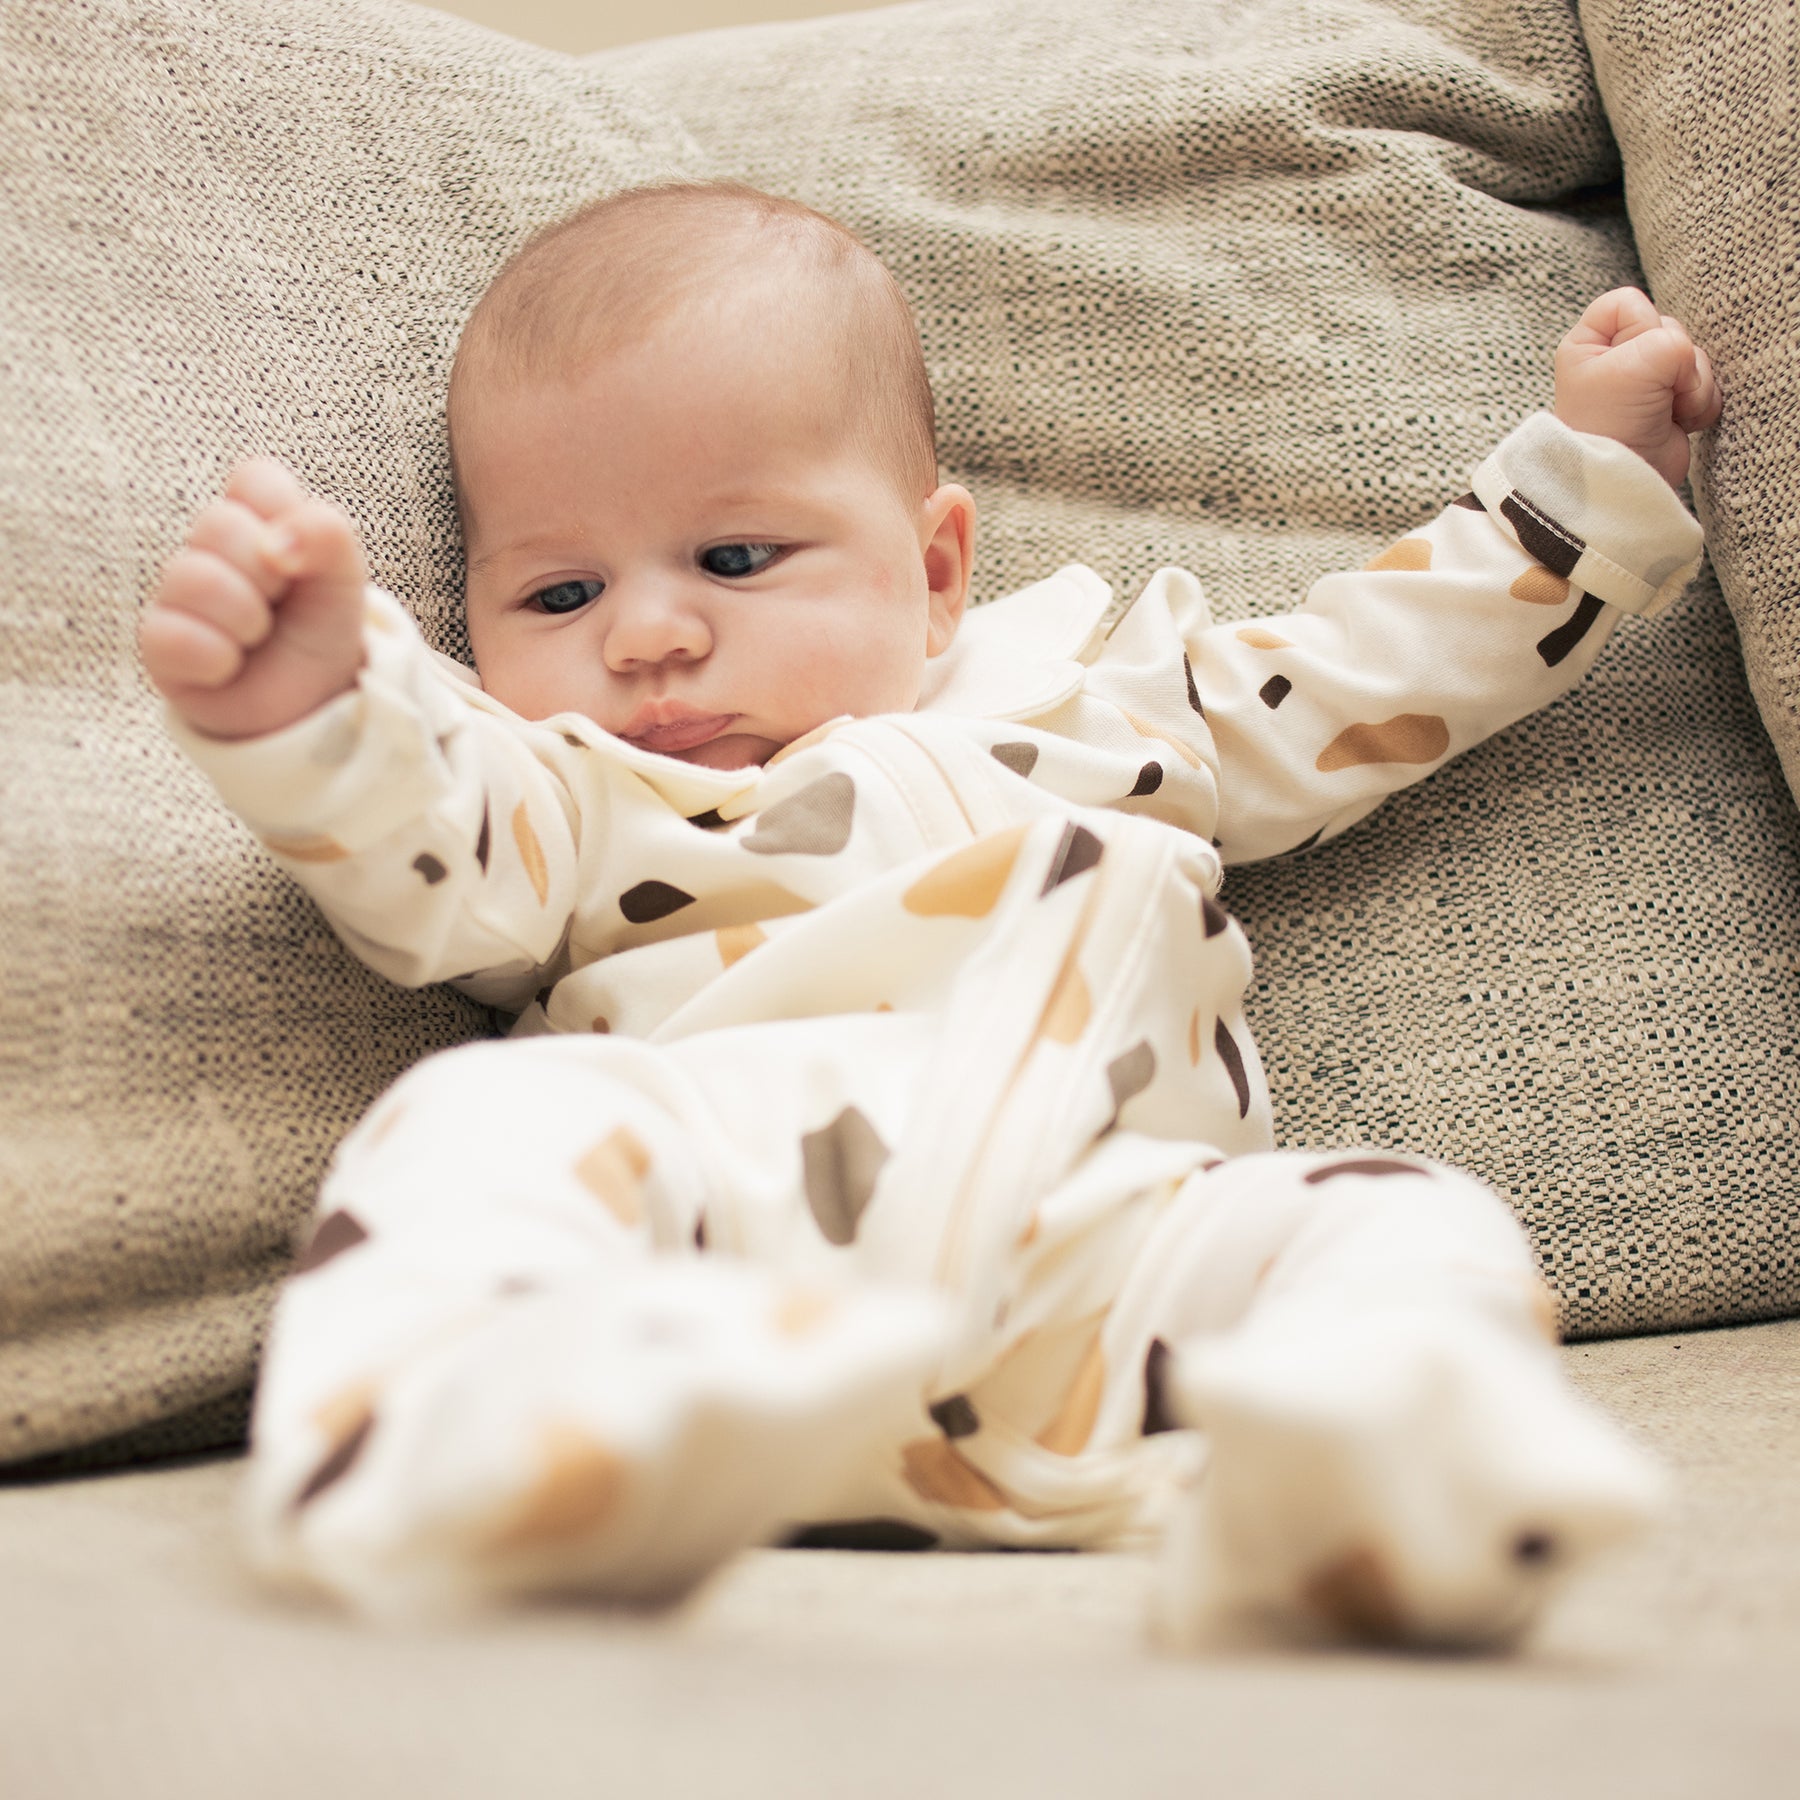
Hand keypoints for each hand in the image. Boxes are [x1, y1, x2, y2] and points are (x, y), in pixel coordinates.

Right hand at [139, 459, 369, 739]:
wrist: (308, 701)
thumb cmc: (319, 628)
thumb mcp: (344, 579)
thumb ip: (327, 534)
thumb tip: (275, 544)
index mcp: (255, 517)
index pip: (254, 477)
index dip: (284, 516)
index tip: (300, 558)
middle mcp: (208, 546)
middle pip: (217, 524)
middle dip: (268, 575)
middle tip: (280, 604)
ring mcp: (176, 590)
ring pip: (194, 577)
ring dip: (246, 619)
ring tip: (257, 636)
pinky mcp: (157, 639)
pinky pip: (175, 635)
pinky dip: (219, 659)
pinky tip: (230, 665)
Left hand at [1553, 287, 1721, 489]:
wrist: (1623, 478)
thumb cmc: (1612, 422)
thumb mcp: (1638, 364)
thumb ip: (1671, 339)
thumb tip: (1687, 362)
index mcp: (1588, 343)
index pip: (1628, 301)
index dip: (1641, 325)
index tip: (1632, 360)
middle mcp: (1614, 359)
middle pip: (1668, 327)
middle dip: (1672, 361)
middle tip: (1653, 392)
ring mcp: (1645, 382)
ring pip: (1692, 355)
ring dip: (1691, 385)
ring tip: (1667, 411)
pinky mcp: (1670, 403)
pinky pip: (1705, 383)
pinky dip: (1700, 402)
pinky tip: (1680, 422)